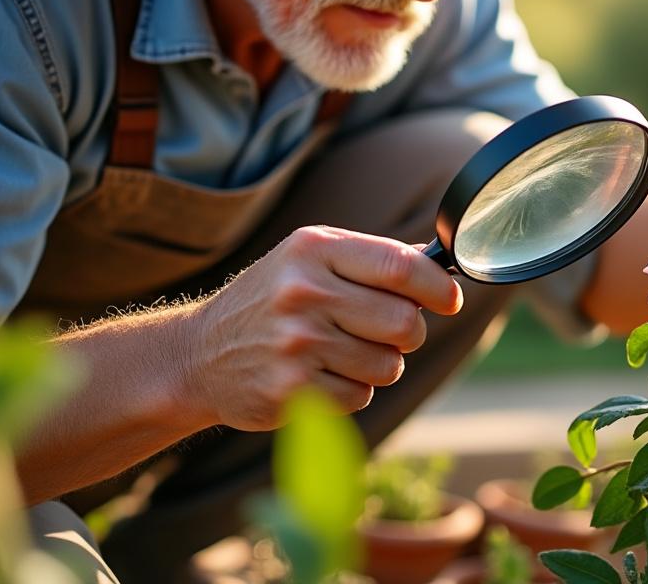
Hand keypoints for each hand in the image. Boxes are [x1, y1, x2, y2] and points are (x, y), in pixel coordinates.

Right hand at [181, 226, 462, 429]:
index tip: (449, 300)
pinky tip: (320, 376)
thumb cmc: (271, 300)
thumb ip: (371, 260)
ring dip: (379, 364)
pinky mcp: (292, 391)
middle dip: (408, 332)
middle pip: (404, 322)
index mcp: (313, 251)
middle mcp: (303, 293)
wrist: (198, 354)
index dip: (437, 287)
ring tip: (342, 353)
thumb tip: (440, 268)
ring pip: (389, 365)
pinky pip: (361, 396)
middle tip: (387, 331)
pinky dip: (352, 390)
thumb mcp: (309, 260)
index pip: (400, 265)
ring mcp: (296, 344)